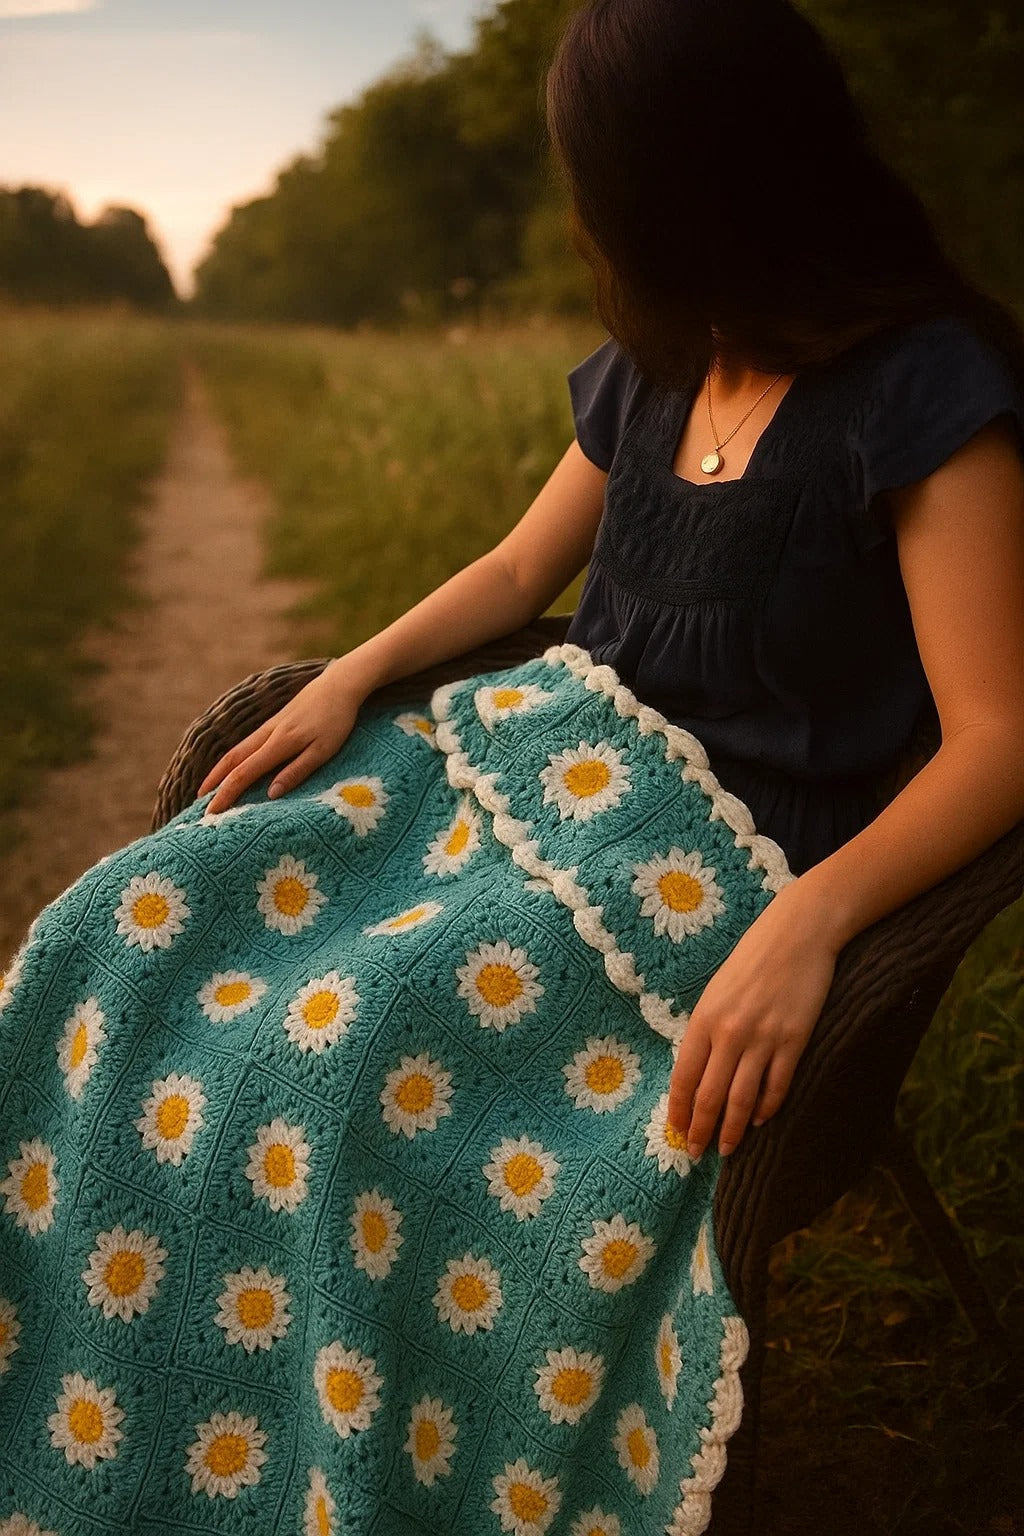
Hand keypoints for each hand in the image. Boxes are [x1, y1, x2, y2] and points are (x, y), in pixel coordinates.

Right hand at [198, 661, 370, 812]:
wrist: (339, 684)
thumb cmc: (336, 720)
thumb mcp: (323, 750)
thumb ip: (297, 771)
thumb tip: (271, 794)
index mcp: (278, 744)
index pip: (243, 774)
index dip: (225, 794)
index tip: (211, 812)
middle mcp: (267, 734)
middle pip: (231, 761)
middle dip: (213, 783)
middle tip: (199, 804)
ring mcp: (269, 726)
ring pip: (236, 750)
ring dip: (219, 770)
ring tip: (207, 788)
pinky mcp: (274, 722)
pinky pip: (246, 744)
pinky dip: (233, 759)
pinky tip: (233, 765)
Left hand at [666, 882, 841, 1158]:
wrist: (797, 933)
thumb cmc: (752, 960)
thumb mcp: (716, 992)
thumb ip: (706, 1030)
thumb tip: (698, 1072)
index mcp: (704, 1019)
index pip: (684, 1077)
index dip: (679, 1110)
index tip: (676, 1132)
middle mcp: (730, 1033)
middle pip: (710, 1095)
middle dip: (700, 1129)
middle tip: (696, 1153)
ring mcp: (764, 1038)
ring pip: (743, 1099)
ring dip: (733, 1129)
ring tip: (726, 1148)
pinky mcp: (795, 1040)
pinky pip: (778, 1085)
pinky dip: (768, 1108)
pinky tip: (761, 1120)